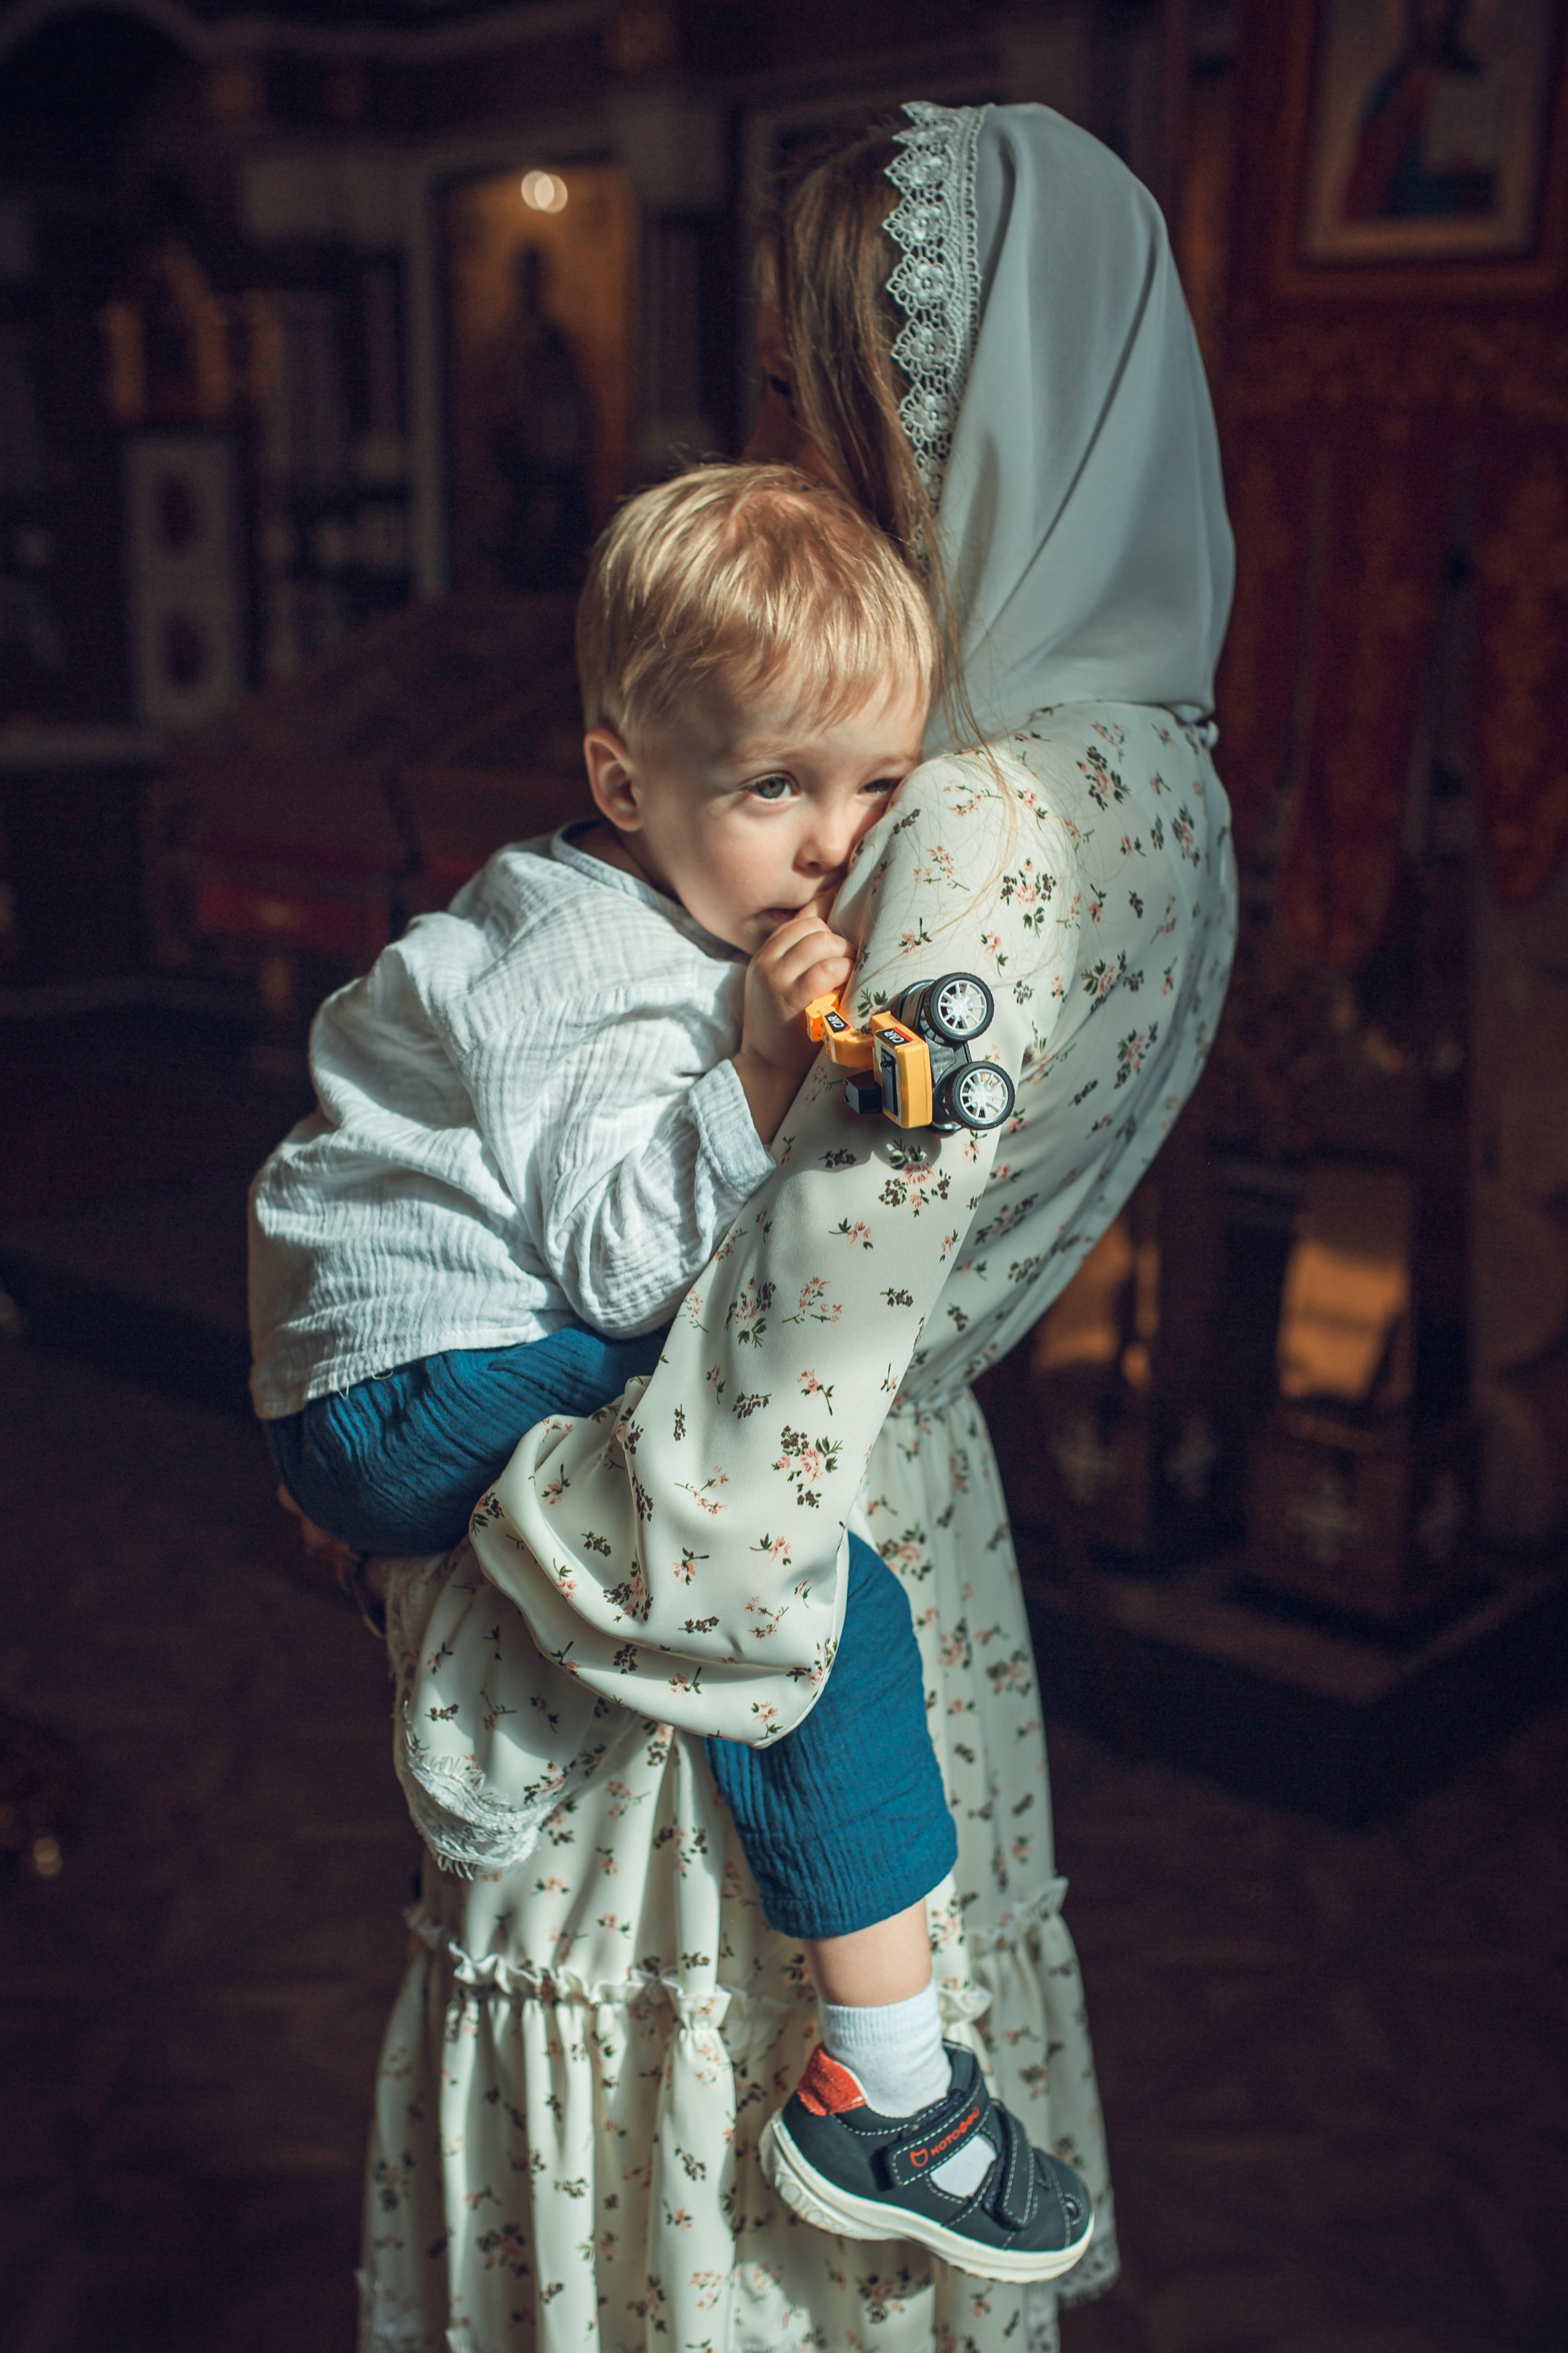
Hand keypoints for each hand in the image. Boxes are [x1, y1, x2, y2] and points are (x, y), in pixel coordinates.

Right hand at [734, 910, 853, 1145]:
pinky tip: (847, 988)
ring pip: (822, 942)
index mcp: (763, 956)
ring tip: (849, 977)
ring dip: (845, 956)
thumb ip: (796, 958)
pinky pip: (828, 969)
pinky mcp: (793, 997)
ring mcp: (777, 978)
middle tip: (848, 967)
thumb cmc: (782, 1027)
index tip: (838, 954)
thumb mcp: (776, 985)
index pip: (801, 922)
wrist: (767, 1067)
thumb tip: (830, 923)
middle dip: (839, 944)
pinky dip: (845, 972)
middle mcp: (766, 962)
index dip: (827, 932)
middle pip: (814, 929)